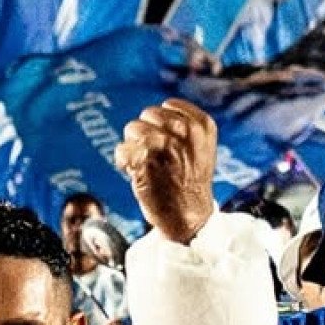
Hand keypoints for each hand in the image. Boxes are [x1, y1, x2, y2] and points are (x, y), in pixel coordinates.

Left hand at [114, 99, 217, 245]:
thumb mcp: (201, 149)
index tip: (166, 144)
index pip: (168, 106)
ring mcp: (165, 145)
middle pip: (147, 114)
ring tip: (145, 165)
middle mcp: (185, 132)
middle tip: (153, 157)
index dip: (161, 125)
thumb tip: (156, 112)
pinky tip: (134, 173)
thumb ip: (185, 127)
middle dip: (145, 133)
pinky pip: (122, 149)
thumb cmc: (191, 184)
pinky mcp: (145, 161)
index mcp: (202, 126)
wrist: (189, 218)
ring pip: (132, 129)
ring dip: (133, 147)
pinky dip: (123, 162)